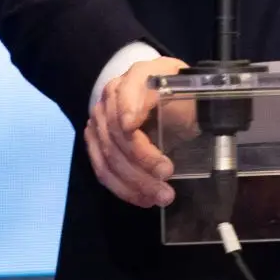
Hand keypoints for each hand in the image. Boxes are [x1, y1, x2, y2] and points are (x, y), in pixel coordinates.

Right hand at [86, 55, 188, 207]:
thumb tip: (130, 124)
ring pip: (109, 159)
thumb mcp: (183, 89)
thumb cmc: (180, 96)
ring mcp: (99, 123)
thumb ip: (165, 96)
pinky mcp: (96, 145)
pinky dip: (124, 189)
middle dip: (142, 163)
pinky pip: (103, 171)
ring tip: (162, 197)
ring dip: (135, 183)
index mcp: (131, 80)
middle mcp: (108, 100)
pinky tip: (144, 199)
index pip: (125, 97)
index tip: (134, 130)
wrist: (170, 102)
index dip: (128, 113)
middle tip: (168, 178)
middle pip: (117, 136)